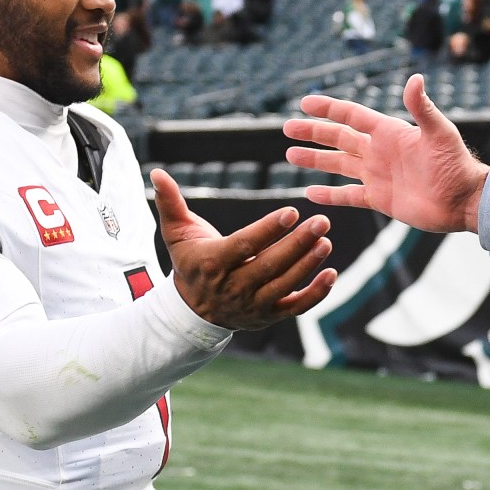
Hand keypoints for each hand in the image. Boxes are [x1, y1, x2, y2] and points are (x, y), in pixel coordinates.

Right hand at [150, 172, 335, 329]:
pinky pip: (296, 307)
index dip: (269, 230)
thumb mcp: (176, 233)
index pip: (245, 245)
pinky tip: (331, 273)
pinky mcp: (268, 316)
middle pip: (270, 266)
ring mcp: (252, 305)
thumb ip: (170, 202)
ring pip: (286, 285)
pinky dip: (316, 294)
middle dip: (298, 243)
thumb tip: (157, 172)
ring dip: (309, 264)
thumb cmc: (190, 262)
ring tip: (326, 241)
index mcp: (213, 263)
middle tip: (322, 221)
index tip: (292, 212)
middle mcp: (234, 287)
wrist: (194, 310)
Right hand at [283, 74, 487, 232]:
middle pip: (338, 138)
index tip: (305, 103)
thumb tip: (414, 77)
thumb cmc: (456, 164)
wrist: (464, 200)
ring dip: (315, 160)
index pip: (352, 116)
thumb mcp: (440, 132)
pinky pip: (348, 196)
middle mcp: (379, 152)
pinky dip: (329, 195)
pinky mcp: (380, 199)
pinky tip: (310, 193)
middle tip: (287, 128)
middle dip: (313, 132)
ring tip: (290, 155)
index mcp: (389, 133)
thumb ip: (422, 107)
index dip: (329, 109)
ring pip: (338, 164)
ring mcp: (377, 175)